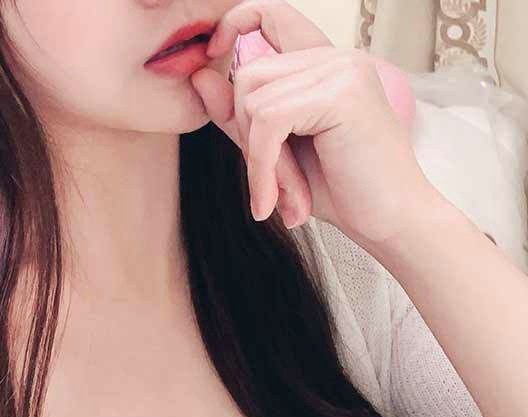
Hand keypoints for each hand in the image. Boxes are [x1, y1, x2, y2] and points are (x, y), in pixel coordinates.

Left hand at [190, 0, 436, 246]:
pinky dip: (263, 167)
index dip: (237, 22)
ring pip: (253, 101)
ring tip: (283, 197)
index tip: (213, 52)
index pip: (271, 15)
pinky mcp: (340, 94)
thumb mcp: (277, 153)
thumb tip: (199, 75)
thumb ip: (240, 118)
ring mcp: (342, 70)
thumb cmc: (342, 191)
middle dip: (247, 139)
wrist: (391, 222)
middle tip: (270, 187)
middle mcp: (337, 58)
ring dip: (258, 161)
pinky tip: (279, 200)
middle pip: (248, 77)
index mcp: (325, 65)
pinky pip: (267, 122)